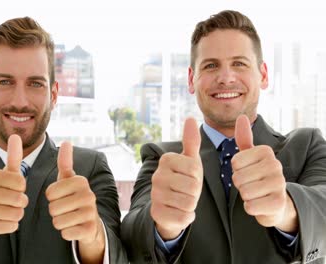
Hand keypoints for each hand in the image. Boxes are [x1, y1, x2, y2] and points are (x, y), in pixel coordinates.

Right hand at [0, 134, 28, 253]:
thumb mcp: (7, 173)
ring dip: (18, 213)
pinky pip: (12, 226)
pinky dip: (12, 224)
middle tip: (12, 200)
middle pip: (20, 199)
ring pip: (17, 213)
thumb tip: (15, 136)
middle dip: (21, 201)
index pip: (20, 182)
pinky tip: (3, 219)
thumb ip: (13, 156)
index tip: (14, 187)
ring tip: (8, 209)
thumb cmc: (0, 190)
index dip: (22, 186)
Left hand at [46, 141, 104, 262]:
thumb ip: (65, 162)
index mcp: (81, 181)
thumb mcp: (69, 180)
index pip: (50, 192)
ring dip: (60, 222)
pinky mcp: (90, 229)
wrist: (91, 223)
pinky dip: (66, 233)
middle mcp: (89, 195)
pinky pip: (65, 233)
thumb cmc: (74, 198)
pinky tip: (75, 228)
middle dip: (55, 212)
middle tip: (66, 209)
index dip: (52, 197)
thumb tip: (67, 141)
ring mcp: (91, 213)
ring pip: (57, 221)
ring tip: (70, 218)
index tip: (62, 197)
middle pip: (53, 208)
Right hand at [151, 118, 202, 239]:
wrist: (169, 206)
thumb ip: (191, 141)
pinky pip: (184, 217)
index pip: (195, 169)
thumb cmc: (183, 180)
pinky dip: (186, 217)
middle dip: (195, 192)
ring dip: (191, 204)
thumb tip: (190, 118)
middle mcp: (157, 176)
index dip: (197, 176)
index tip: (188, 177)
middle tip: (185, 191)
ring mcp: (155, 195)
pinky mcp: (157, 213)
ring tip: (182, 201)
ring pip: (189, 202)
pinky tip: (178, 212)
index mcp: (165, 160)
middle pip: (193, 186)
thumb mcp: (189, 161)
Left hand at [232, 115, 297, 232]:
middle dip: (240, 185)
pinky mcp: (278, 202)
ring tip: (256, 193)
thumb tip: (241, 117)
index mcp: (266, 151)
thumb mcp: (251, 156)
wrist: (276, 202)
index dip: (237, 170)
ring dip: (246, 196)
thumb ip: (244, 138)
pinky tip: (260, 204)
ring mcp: (279, 183)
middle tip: (252, 184)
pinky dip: (251, 208)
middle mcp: (275, 164)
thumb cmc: (258, 176)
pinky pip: (250, 206)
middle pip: (238, 177)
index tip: (248, 171)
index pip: (235, 162)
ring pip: (244, 192)